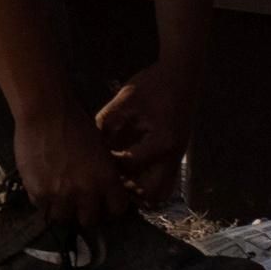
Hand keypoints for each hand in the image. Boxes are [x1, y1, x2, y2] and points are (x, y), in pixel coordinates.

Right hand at [15, 106, 127, 233]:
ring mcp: (62, 195)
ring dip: (61, 211)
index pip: (116, 211)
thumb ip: (102, 175)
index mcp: (107, 181)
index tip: (102, 206)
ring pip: (63, 219)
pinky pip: (41, 207)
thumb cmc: (75, 124)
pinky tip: (40, 186)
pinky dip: (41, 200)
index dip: (108, 210)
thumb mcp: (100, 151)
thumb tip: (101, 191)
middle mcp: (87, 192)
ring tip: (55, 199)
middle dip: (84, 214)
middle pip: (89, 221)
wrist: (46, 113)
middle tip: (76, 206)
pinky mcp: (38, 192)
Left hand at [89, 66, 198, 202]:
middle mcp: (173, 156)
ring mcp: (177, 158)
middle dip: (127, 188)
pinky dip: (147, 182)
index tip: (95, 157)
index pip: (130, 166)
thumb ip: (106, 125)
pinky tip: (129, 171)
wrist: (182, 77)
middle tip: (108, 175)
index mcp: (161, 142)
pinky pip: (164, 181)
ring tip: (119, 177)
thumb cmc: (152, 85)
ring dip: (140, 190)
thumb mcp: (124, 102)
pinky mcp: (176, 156)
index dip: (109, 164)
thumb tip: (88, 146)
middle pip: (151, 192)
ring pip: (161, 191)